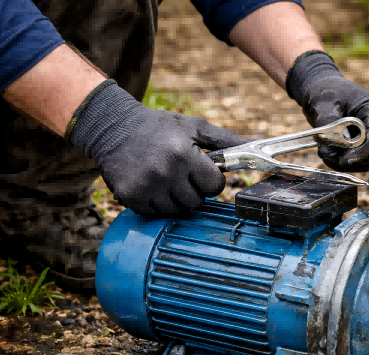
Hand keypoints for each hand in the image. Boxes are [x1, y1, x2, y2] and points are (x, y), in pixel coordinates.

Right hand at [69, 82, 249, 216]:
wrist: (112, 126)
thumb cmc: (159, 127)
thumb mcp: (194, 127)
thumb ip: (225, 140)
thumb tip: (256, 146)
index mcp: (184, 154)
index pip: (215, 186)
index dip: (210, 180)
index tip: (200, 172)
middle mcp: (164, 172)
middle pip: (197, 202)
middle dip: (194, 191)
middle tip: (181, 175)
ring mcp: (146, 186)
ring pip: (177, 211)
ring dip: (176, 200)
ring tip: (166, 179)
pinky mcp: (130, 196)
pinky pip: (155, 214)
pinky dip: (156, 204)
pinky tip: (151, 186)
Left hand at [287, 52, 368, 172]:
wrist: (325, 93)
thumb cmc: (326, 92)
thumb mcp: (323, 103)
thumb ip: (328, 121)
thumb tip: (331, 141)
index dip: (363, 152)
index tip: (343, 159)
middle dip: (352, 160)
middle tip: (327, 154)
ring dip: (347, 164)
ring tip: (325, 152)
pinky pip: (362, 161)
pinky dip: (345, 163)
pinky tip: (330, 154)